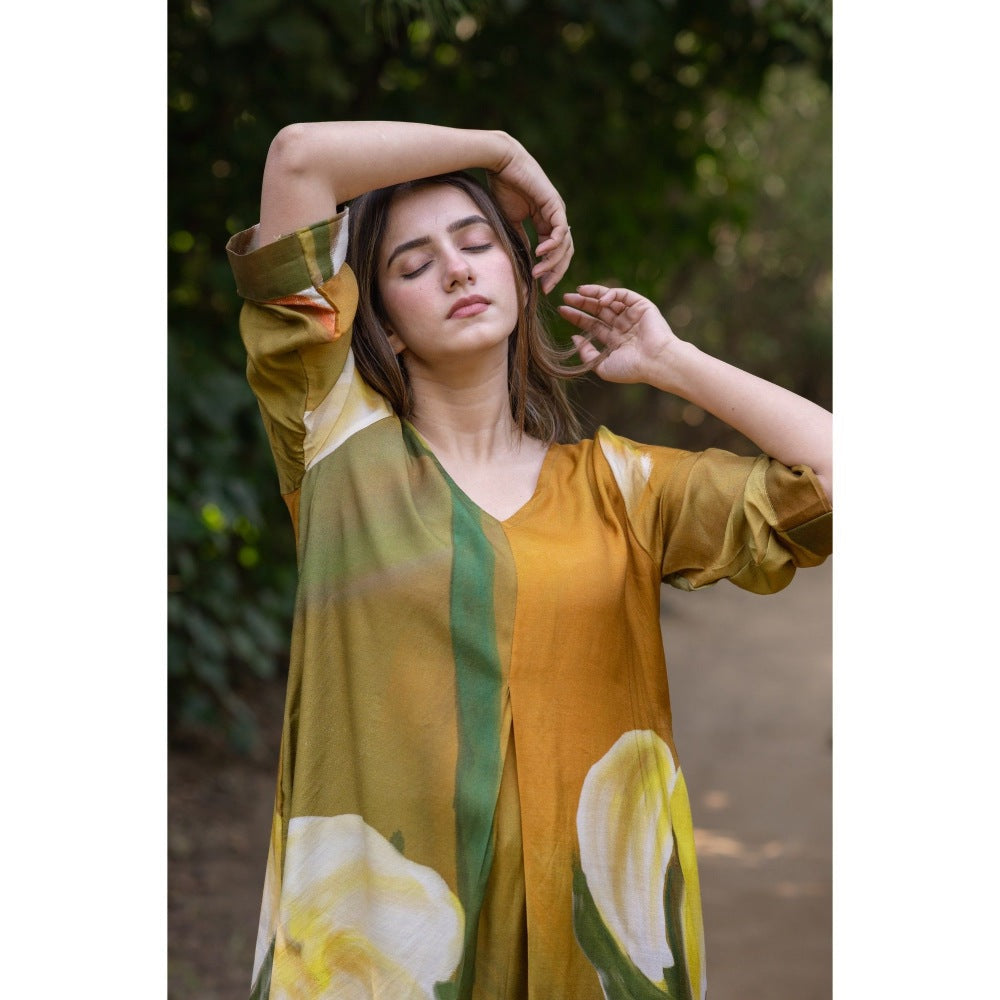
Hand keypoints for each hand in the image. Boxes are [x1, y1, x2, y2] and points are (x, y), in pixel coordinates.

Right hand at [487, 135, 572, 293]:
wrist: (502, 163)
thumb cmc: (503, 187)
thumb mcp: (510, 221)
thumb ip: (520, 239)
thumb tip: (525, 260)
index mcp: (546, 222)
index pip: (555, 252)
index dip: (550, 270)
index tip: (540, 286)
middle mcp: (555, 217)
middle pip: (565, 252)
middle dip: (556, 272)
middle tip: (546, 288)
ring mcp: (558, 211)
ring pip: (564, 245)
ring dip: (552, 262)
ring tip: (538, 273)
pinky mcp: (555, 204)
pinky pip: (560, 231)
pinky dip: (552, 245)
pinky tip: (540, 254)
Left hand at [558, 284, 679, 384]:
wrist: (656, 362)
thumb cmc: (631, 369)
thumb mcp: (602, 366)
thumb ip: (587, 353)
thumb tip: (574, 338)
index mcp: (615, 341)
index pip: (593, 326)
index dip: (577, 318)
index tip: (562, 311)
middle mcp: (623, 327)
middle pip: (598, 312)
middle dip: (582, 304)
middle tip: (565, 298)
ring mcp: (632, 316)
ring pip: (609, 300)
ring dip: (593, 295)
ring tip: (577, 292)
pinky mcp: (641, 306)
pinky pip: (623, 295)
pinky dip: (610, 294)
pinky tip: (600, 299)